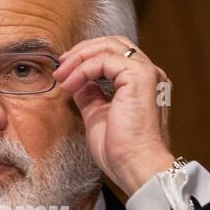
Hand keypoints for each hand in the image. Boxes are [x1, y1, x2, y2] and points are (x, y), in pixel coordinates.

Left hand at [53, 36, 173, 195]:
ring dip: (80, 57)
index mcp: (142, 84)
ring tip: (61, 75)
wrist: (135, 166)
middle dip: (83, 51)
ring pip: (109, 46)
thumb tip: (77, 82)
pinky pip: (104, 60)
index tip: (65, 71)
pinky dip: (83, 69)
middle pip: (113, 43)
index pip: (115, 55)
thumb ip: (90, 96)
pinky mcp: (139, 76)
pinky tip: (70, 84)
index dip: (87, 57)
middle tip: (60, 66)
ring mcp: (146, 73)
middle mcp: (149, 74)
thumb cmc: (121, 151)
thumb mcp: (97, 116)